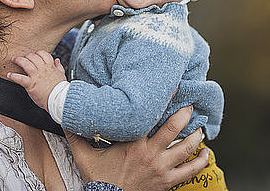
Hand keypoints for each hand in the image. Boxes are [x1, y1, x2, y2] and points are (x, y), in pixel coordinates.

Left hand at [7, 50, 66, 109]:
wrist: (59, 99)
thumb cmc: (60, 89)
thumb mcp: (62, 75)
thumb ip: (58, 67)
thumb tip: (57, 60)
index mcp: (50, 66)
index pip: (42, 54)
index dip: (37, 53)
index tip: (34, 55)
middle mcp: (42, 69)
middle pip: (32, 57)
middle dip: (27, 56)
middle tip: (23, 58)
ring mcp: (36, 76)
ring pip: (25, 63)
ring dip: (18, 60)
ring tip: (14, 59)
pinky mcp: (30, 84)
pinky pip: (19, 78)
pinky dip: (13, 76)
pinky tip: (9, 75)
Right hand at [65, 106, 208, 190]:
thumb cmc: (98, 179)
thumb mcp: (83, 156)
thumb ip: (75, 135)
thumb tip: (63, 117)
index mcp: (133, 143)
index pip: (150, 117)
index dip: (164, 102)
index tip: (175, 89)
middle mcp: (150, 154)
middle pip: (174, 130)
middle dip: (186, 115)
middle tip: (192, 106)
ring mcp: (161, 169)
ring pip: (186, 149)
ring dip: (196, 137)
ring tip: (201, 129)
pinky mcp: (167, 182)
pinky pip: (189, 172)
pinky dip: (200, 162)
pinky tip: (205, 154)